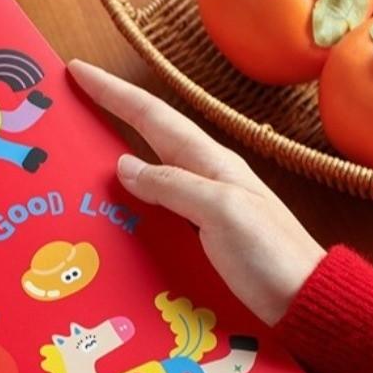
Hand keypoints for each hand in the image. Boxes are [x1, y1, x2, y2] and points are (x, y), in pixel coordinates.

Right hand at [68, 60, 324, 325]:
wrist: (303, 300)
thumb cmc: (269, 254)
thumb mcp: (220, 212)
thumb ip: (173, 185)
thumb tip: (124, 165)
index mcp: (208, 162)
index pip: (151, 116)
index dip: (114, 93)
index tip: (79, 72)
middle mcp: (202, 177)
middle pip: (146, 137)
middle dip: (109, 116)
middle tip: (69, 108)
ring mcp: (200, 205)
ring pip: (146, 171)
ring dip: (112, 158)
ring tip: (76, 158)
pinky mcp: (197, 234)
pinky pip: (151, 206)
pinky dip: (126, 200)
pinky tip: (109, 211)